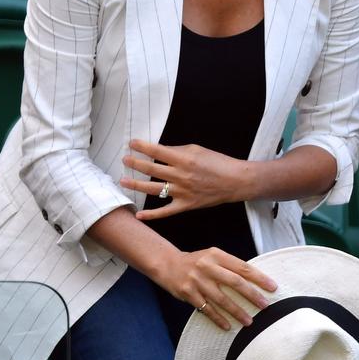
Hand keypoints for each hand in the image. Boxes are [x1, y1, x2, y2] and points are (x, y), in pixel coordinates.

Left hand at [121, 140, 254, 219]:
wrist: (235, 181)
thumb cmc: (218, 162)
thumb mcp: (198, 149)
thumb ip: (178, 150)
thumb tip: (160, 151)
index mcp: (184, 159)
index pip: (157, 151)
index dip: (142, 147)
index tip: (132, 143)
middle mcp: (180, 175)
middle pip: (151, 169)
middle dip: (135, 163)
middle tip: (124, 160)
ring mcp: (182, 192)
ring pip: (154, 189)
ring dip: (136, 185)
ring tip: (123, 181)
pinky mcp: (186, 205)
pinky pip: (166, 211)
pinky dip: (152, 215)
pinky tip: (139, 215)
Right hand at [155, 246, 276, 331]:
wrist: (168, 264)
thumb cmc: (197, 262)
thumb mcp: (213, 256)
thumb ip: (229, 266)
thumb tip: (254, 280)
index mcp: (217, 255)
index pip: (243, 267)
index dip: (259, 278)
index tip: (272, 287)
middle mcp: (208, 267)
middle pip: (235, 283)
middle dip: (252, 295)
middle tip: (265, 306)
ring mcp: (197, 281)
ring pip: (222, 299)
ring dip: (237, 311)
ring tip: (249, 321)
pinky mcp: (188, 294)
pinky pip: (207, 309)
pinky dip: (218, 319)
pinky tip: (228, 326)